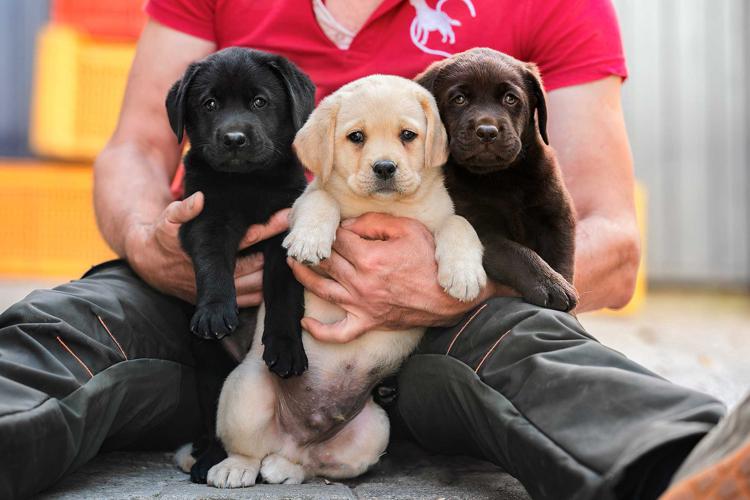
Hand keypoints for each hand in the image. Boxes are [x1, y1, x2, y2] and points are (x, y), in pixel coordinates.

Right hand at [125, 191, 289, 303]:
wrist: (150, 263)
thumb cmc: (164, 236)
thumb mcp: (169, 219)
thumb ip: (184, 209)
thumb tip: (200, 198)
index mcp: (206, 253)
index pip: (245, 240)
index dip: (267, 229)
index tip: (286, 217)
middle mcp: (214, 275)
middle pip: (256, 266)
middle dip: (276, 256)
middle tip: (299, 245)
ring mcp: (217, 291)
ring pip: (254, 288)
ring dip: (271, 278)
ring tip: (293, 264)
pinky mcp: (219, 302)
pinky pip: (247, 301)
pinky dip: (263, 293)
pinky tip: (276, 283)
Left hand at [288, 212, 495, 342]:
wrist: (449, 296)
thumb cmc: (431, 260)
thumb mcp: (408, 229)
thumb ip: (375, 222)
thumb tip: (348, 226)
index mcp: (369, 257)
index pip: (339, 240)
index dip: (333, 230)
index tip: (331, 225)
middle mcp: (360, 282)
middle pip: (326, 262)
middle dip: (311, 249)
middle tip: (299, 240)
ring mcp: (362, 305)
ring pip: (323, 290)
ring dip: (303, 277)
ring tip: (294, 264)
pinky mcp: (367, 322)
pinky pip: (339, 333)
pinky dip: (320, 331)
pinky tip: (306, 322)